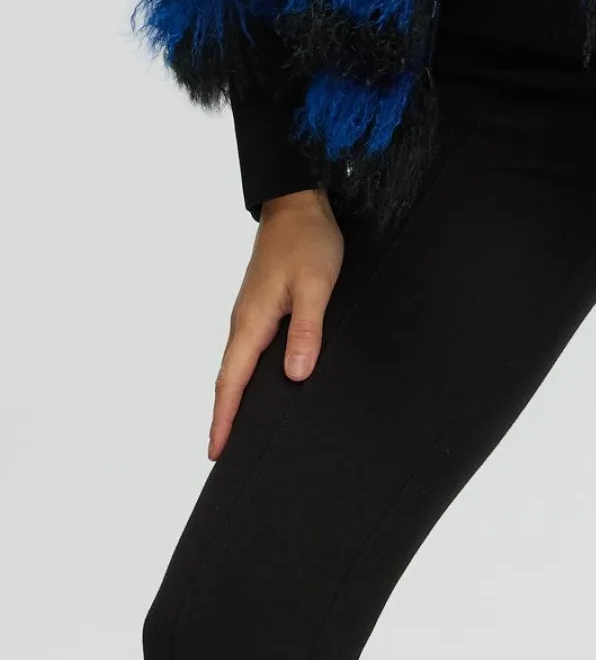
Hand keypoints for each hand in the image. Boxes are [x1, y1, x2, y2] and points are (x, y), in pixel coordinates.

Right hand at [208, 188, 343, 459]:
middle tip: (225, 455)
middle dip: (225, 417)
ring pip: (240, 366)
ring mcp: (252, 314)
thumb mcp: (315, 286)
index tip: (216, 452)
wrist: (298, 203)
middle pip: (229, 380)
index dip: (224, 418)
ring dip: (237, 398)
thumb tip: (295, 375)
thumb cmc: (308, 241)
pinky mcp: (262, 307)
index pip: (231, 381)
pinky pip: (251, 351)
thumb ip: (306, 330)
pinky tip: (265, 385)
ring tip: (241, 431)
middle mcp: (244, 322)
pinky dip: (249, 376)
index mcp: (252, 321)